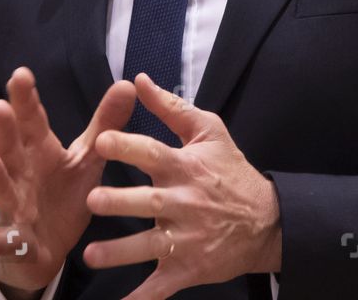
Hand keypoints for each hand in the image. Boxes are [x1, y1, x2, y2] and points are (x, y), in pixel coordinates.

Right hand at [0, 67, 137, 293]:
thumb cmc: (62, 194)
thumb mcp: (86, 158)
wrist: (47, 247)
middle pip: (9, 147)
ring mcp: (14, 205)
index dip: (25, 99)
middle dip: (3, 128)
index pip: (31, 120)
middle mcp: (21, 173)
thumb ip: (104, 124)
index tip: (21, 74)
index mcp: (39, 150)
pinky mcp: (15, 240)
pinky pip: (3, 241)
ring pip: (0, 187)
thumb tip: (128, 84)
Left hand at [83, 73, 281, 298]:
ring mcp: (185, 239)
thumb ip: (171, 107)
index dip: (127, 148)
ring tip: (91, 255)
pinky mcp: (188, 268)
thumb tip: (138, 79)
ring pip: (148, 246)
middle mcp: (183, 202)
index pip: (152, 154)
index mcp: (185, 167)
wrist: (266, 222)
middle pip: (147, 202)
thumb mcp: (209, 132)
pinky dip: (141, 299)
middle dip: (119, 202)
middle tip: (92, 200)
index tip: (101, 142)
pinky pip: (160, 286)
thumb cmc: (231, 172)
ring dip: (119, 252)